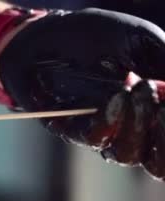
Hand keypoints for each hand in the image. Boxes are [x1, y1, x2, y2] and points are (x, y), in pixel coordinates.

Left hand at [0, 8, 164, 144]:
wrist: (50, 36)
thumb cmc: (100, 39)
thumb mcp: (142, 44)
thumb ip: (162, 64)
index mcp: (154, 114)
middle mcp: (132, 130)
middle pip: (156, 161)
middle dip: (164, 137)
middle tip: (163, 105)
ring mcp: (102, 133)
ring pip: (128, 154)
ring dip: (139, 124)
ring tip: (141, 88)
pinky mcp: (72, 131)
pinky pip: (95, 139)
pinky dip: (110, 120)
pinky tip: (117, 96)